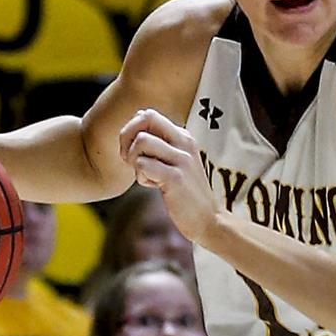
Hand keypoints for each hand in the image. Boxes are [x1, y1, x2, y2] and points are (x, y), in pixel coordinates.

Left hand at [121, 108, 219, 247]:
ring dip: (133, 159)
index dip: (132, 130)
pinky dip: (141, 176)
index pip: (148, 114)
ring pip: (141, 141)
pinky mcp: (175, 178)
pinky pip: (143, 164)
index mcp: (184, 137)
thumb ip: (160, 145)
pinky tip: (153, 186)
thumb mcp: (177, 163)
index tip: (133, 151)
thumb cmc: (187, 194)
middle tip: (128, 159)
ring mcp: (181, 160)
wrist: (209, 220)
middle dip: (127, 136)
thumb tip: (135, 125)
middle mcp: (184, 143)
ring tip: (144, 175)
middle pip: (145, 118)